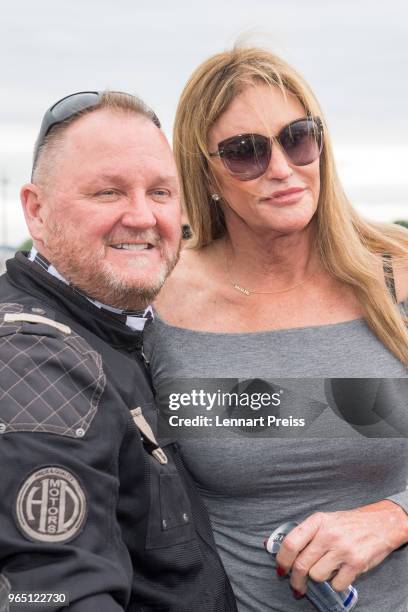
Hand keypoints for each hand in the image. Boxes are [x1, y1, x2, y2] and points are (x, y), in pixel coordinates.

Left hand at [275, 501, 407, 595]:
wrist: (381, 523)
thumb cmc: (349, 524)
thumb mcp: (325, 520)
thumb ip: (307, 534)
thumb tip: (285, 553)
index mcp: (317, 521)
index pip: (291, 543)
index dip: (282, 560)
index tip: (281, 570)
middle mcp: (328, 534)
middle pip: (301, 564)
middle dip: (296, 580)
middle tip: (297, 585)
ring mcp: (342, 549)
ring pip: (317, 576)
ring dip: (319, 578)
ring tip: (327, 569)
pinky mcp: (356, 563)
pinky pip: (336, 584)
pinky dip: (336, 583)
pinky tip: (340, 573)